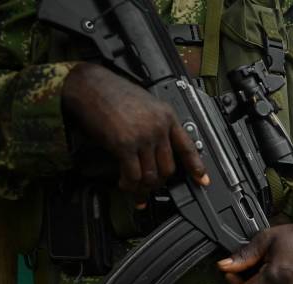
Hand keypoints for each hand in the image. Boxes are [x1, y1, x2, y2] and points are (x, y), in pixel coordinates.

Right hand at [62, 63, 208, 203]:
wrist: (90, 85)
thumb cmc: (113, 93)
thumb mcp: (146, 105)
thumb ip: (156, 125)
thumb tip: (157, 150)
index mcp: (166, 116)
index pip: (187, 146)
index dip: (196, 167)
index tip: (202, 180)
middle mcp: (158, 127)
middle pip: (169, 168)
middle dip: (159, 182)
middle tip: (150, 187)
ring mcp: (143, 137)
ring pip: (152, 175)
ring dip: (143, 187)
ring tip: (135, 188)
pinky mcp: (124, 145)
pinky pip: (133, 175)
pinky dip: (129, 185)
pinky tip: (124, 184)